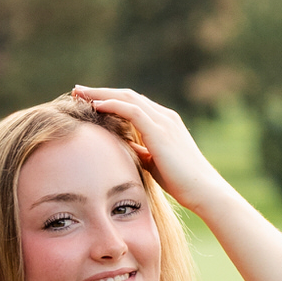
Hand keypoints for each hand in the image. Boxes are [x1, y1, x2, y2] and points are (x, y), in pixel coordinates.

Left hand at [70, 86, 222, 215]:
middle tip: (77, 90)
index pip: (133, 103)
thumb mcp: (156, 162)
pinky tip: (95, 106)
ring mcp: (163, 121)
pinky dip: (112, 105)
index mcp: (164, 122)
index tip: (88, 100)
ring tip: (79, 93)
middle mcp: (164, 116)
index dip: (109, 99)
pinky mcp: (160, 131)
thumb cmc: (182, 182)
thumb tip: (126, 148)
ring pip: (127, 98)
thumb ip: (142, 151)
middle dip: (100, 91)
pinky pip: (132, 110)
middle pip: (127, 95)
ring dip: (101, 94)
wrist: (203, 190)